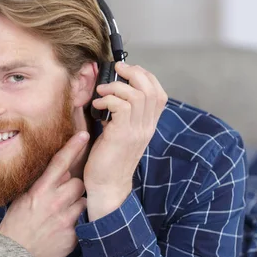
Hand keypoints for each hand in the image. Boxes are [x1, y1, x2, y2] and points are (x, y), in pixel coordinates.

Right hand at [0, 131, 89, 256]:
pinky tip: (61, 229)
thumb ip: (41, 184)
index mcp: (40, 191)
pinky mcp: (73, 236)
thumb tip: (58, 170)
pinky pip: (82, 221)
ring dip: (76, 204)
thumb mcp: (23, 199)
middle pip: (78, 183)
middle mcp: (54, 203)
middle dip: (73, 187)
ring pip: (83, 201)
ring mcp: (65, 220)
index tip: (84, 135)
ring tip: (61, 214)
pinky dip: (76, 223)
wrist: (14, 256)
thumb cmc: (17, 225)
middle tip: (62, 197)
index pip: (60, 163)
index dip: (73, 147)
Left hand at [84, 62, 167, 220]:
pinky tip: (97, 106)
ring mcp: (137, 131)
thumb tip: (110, 92)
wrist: (107, 186)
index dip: (146, 76)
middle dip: (133, 72)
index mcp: (148, 125)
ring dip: (116, 86)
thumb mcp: (119, 132)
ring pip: (136, 94)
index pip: (159, 94)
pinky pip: (121, 105)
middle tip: (116, 70)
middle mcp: (147, 127)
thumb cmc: (108, 160)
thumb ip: (120, 114)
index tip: (127, 71)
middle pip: (151, 88)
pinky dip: (107, 99)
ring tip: (102, 91)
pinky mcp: (122, 135)